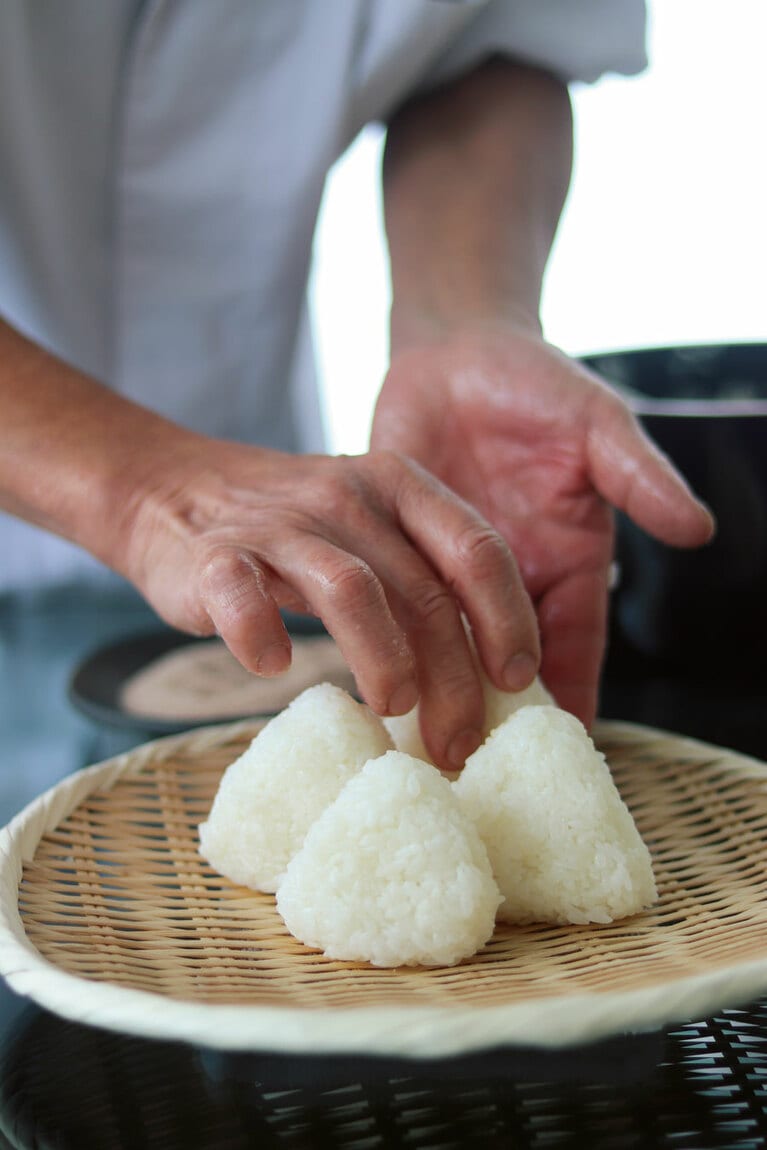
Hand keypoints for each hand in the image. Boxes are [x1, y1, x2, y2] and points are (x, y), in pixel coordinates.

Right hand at [118, 435, 539, 769]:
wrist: (174, 491)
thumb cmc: (295, 531)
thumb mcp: (370, 531)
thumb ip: (422, 580)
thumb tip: (491, 680)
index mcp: (400, 486)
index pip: (478, 550)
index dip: (508, 620)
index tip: (517, 683)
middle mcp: (348, 496)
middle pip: (423, 590)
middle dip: (454, 678)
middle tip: (458, 744)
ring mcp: (280, 523)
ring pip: (351, 590)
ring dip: (382, 659)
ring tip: (392, 711)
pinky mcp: (215, 553)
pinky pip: (243, 594)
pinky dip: (261, 635)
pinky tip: (273, 667)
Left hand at [371, 323, 714, 726]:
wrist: (455, 349)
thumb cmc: (537, 383)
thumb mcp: (597, 423)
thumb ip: (638, 475)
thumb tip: (696, 528)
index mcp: (567, 562)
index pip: (572, 647)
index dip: (568, 700)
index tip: (556, 760)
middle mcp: (507, 579)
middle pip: (506, 665)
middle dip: (493, 714)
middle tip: (468, 767)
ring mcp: (448, 570)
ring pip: (446, 648)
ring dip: (436, 690)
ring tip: (416, 747)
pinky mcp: (396, 551)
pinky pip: (392, 607)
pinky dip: (384, 641)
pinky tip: (366, 679)